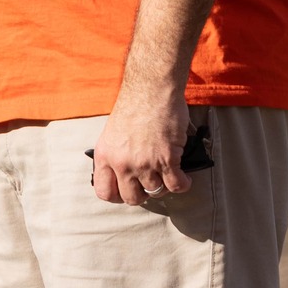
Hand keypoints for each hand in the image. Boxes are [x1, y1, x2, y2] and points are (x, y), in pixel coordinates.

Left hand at [90, 89, 191, 204]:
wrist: (151, 89)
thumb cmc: (134, 105)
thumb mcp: (113, 133)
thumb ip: (116, 155)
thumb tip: (123, 176)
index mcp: (105, 155)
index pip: (105, 192)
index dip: (119, 195)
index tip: (128, 191)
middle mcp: (122, 163)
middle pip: (132, 198)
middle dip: (143, 194)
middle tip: (151, 182)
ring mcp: (144, 163)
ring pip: (156, 192)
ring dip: (164, 185)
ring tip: (168, 173)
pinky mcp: (167, 159)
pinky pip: (176, 185)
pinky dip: (182, 184)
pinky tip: (183, 176)